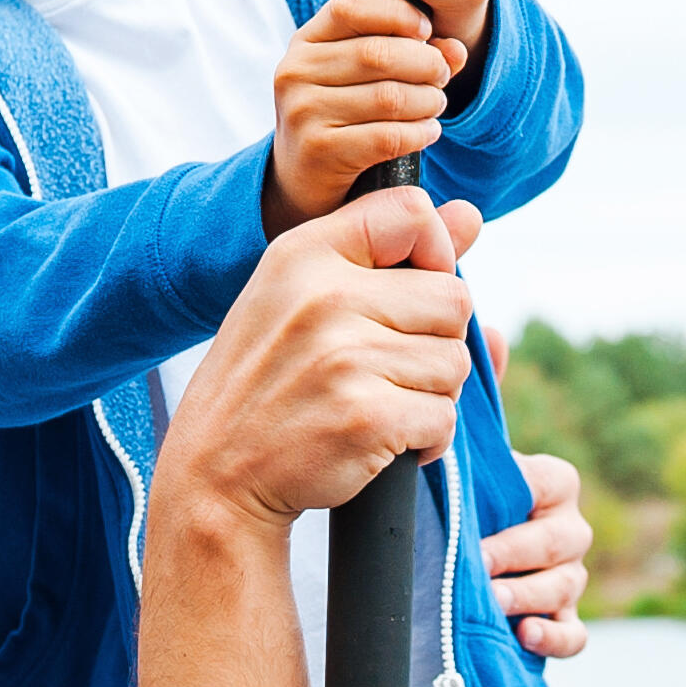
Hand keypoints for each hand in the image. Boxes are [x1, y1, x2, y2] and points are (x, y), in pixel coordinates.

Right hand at [161, 189, 484, 529]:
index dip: (433, 251)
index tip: (407, 294)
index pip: (410, 211)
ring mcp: (344, 358)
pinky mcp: (367, 417)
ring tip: (377, 403)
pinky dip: (426, 440)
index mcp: (303, 254)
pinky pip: (444, 418)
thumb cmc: (267, 382)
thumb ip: (389, 250)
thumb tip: (471, 215)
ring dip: (431, 394)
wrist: (215, 475)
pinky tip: (381, 441)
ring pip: (454, 363)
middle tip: (384, 368)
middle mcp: (323, 297)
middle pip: (453, 297)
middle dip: (435, 340)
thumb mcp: (302, 297)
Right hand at [267, 0, 461, 225]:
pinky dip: (419, 133)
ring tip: (436, 105)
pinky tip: (429, 131)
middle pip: (378, 54)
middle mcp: (296, 72)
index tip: (427, 31)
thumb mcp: (365, 77)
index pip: (351, 7)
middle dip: (425, 63)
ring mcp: (303, 112)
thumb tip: (457, 50)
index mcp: (305, 42)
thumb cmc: (342, 117)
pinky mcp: (319, 150)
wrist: (302, 178)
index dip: (397, 12)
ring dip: (427, 101)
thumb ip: (411, 55)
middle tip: (442, 76)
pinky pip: (388, 136)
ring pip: (389, 97)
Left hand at [486, 451, 593, 660]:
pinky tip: (526, 635)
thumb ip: (467, 472)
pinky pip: (574, 635)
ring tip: (494, 600)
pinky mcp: (565, 619)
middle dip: (513, 554)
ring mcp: (572, 577)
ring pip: (564, 586)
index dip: (516, 498)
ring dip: (527, 595)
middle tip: (479, 563)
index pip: (545, 483)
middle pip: (554, 542)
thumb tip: (435, 454)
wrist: (468, 550)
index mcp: (555, 484)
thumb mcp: (470, 483)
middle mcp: (570, 530)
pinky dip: (553, 638)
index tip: (478, 516)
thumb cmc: (467, 507)